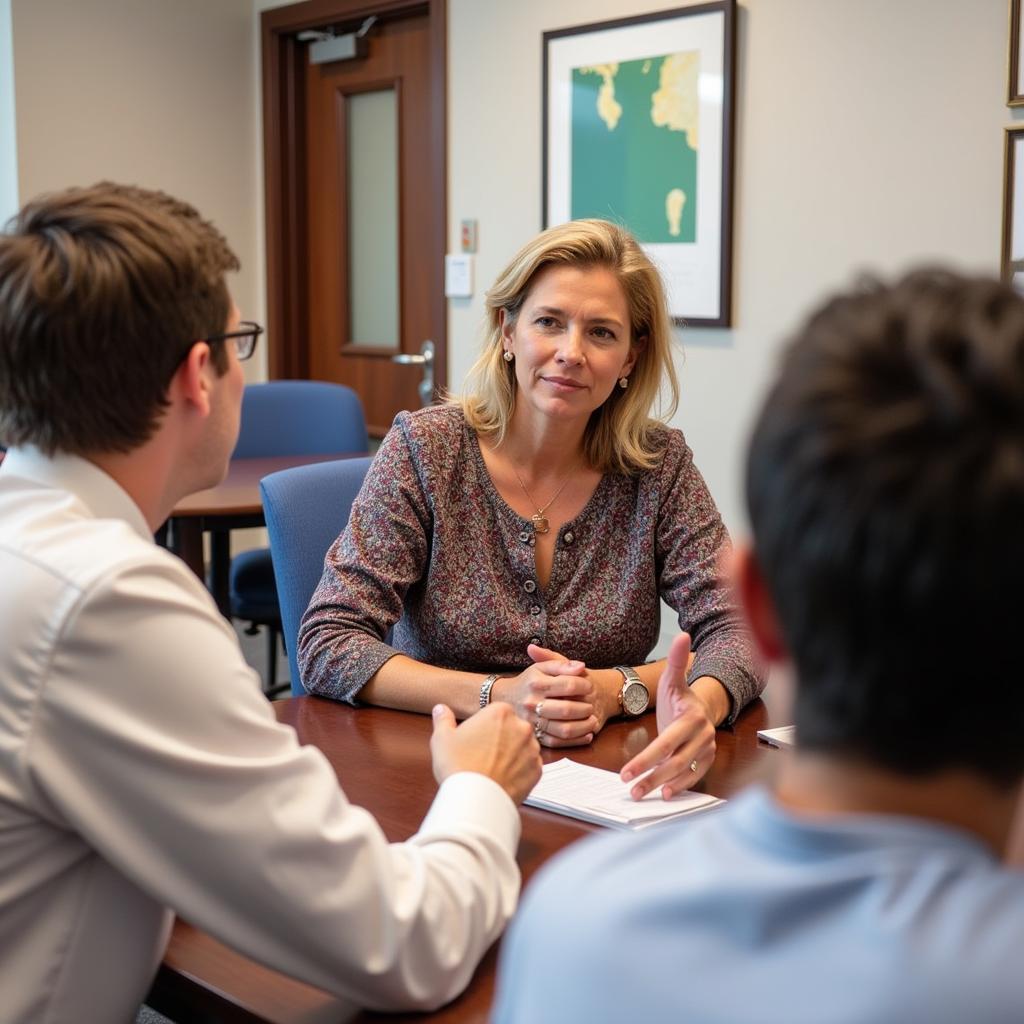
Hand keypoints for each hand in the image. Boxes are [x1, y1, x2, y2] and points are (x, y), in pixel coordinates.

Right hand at [430, 703, 541, 803]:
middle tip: (482, 755)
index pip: (496, 713)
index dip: (484, 726)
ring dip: (512, 754)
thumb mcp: (442, 738)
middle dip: (500, 739)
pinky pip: (529, 767)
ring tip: (492, 768)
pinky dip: (519, 771)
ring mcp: (532, 750)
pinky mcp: (537, 771)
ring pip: (522, 747)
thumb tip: (441, 709)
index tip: (476, 739)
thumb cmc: (458, 767)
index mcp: (501, 712)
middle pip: (511, 729)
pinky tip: (503, 777)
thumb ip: (443, 719)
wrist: (474, 801)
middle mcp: (522, 727)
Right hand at [528, 644, 621, 739]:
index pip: (568, 685)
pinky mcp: (535, 737)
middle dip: (585, 708)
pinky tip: (587, 735)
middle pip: (567, 710)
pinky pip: (558, 743)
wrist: (507, 698)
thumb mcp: (542, 667)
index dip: (584, 685)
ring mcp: (533, 722)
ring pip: (564, 730)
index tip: (589, 686)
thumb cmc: (530, 681)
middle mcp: (532, 704)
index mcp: (536, 684)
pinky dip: (576, 741)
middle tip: (591, 706)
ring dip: (584, 726)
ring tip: (592, 720)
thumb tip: (581, 667)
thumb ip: (562, 664)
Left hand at [619, 634, 715, 799]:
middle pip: (674, 761)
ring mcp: (706, 749)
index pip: (666, 742)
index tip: (626, 771)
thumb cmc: (681, 697)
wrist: (702, 707)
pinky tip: (665, 794)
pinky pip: (694, 776)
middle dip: (650, 776)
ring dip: (662, 784)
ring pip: (683, 771)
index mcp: (691, 717)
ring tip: (640, 794)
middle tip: (629, 788)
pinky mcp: (707, 760)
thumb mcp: (674, 680)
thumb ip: (675, 661)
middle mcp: (702, 735)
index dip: (646, 758)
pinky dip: (681, 786)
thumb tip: (682, 634)